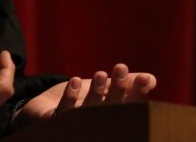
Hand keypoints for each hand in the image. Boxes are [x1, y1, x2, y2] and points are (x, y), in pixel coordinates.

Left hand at [12, 63, 156, 128]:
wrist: (45, 109)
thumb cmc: (81, 99)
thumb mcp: (104, 89)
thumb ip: (127, 83)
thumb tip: (151, 79)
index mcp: (110, 118)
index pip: (128, 108)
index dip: (136, 94)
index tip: (144, 79)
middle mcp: (96, 126)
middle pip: (110, 110)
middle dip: (117, 89)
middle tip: (120, 68)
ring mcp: (76, 127)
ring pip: (88, 111)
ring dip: (95, 92)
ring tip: (100, 74)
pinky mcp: (54, 123)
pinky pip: (63, 113)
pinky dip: (70, 97)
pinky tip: (75, 82)